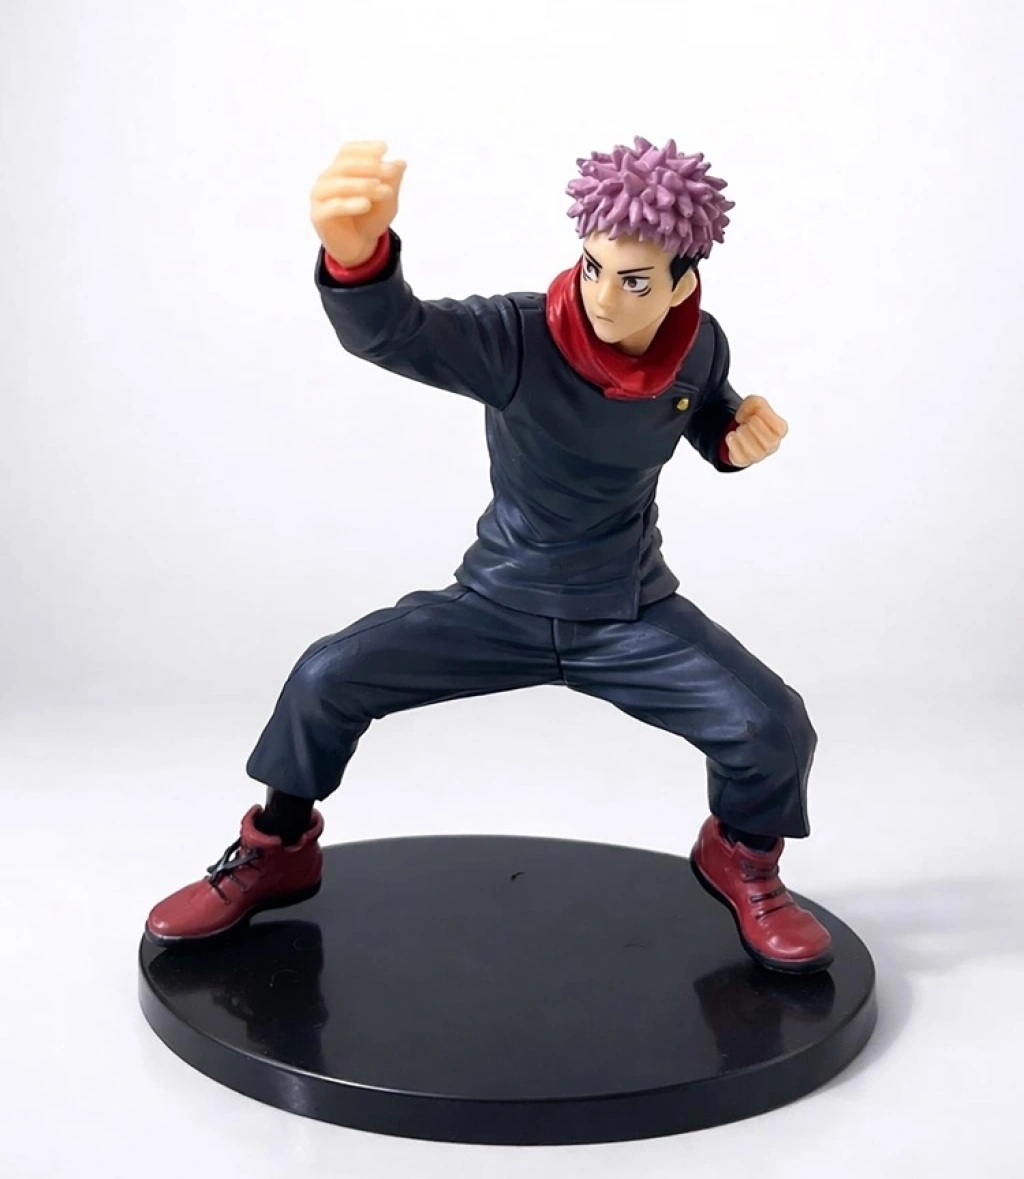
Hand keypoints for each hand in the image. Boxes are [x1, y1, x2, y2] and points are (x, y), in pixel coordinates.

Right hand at [309, 141, 406, 267]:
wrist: (359, 248)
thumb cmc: (370, 219)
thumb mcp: (387, 200)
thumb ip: (392, 181)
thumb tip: (401, 162)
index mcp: (340, 170)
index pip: (348, 151)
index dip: (365, 148)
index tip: (384, 148)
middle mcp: (327, 179)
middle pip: (345, 165)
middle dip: (370, 166)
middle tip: (391, 171)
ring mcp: (320, 196)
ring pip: (339, 184)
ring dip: (363, 185)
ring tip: (384, 191)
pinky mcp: (318, 216)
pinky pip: (333, 206)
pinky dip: (350, 204)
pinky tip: (366, 204)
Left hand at [724, 396, 788, 466]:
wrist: (741, 432)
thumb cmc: (754, 418)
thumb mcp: (756, 404)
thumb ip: (754, 403)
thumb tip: (742, 417)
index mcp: (779, 431)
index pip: (779, 428)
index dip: (766, 416)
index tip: (757, 411)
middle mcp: (772, 445)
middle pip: (770, 442)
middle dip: (755, 427)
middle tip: (747, 422)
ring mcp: (759, 456)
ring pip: (756, 453)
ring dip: (744, 436)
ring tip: (739, 429)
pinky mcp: (744, 461)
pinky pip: (741, 459)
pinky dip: (734, 445)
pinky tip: (731, 435)